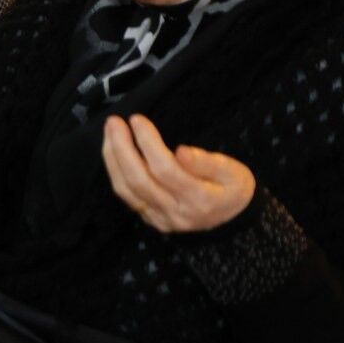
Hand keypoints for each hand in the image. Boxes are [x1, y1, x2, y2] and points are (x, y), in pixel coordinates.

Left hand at [102, 114, 255, 231]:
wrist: (232, 222)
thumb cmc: (233, 190)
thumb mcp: (234, 172)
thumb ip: (209, 162)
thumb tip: (181, 151)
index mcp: (200, 199)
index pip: (166, 170)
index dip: (148, 143)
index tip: (137, 120)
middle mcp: (176, 212)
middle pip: (139, 181)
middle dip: (121, 149)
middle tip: (114, 122)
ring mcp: (160, 218)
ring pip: (126, 190)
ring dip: (113, 159)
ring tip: (109, 133)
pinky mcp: (150, 219)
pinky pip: (126, 197)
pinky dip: (115, 173)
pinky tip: (113, 152)